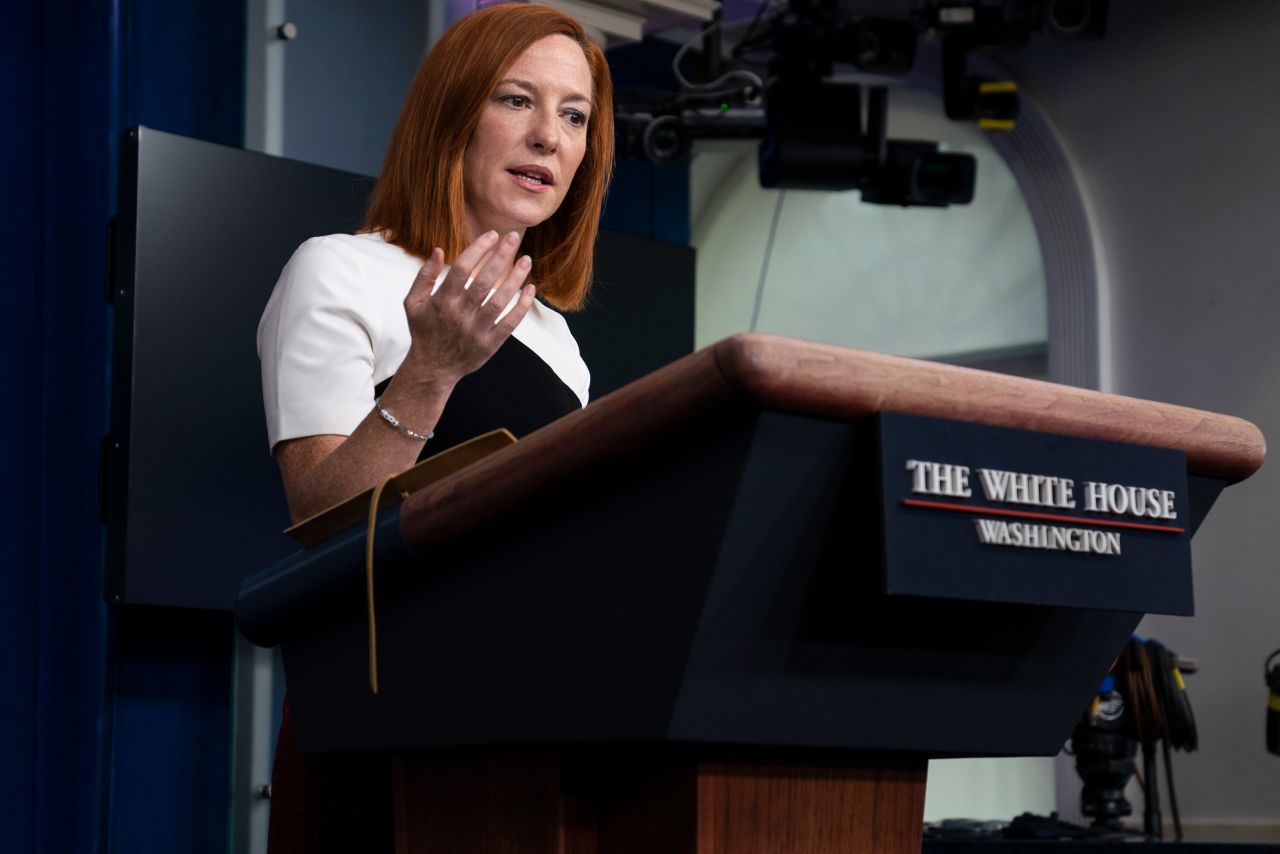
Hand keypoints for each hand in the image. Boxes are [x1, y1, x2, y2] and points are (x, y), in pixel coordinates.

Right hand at [398, 230, 535, 388]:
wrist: (433, 368)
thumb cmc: (424, 330)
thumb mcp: (413, 302)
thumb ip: (424, 276)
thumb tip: (439, 250)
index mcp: (441, 301)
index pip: (462, 269)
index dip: (478, 249)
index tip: (492, 235)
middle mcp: (459, 315)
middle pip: (483, 282)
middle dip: (501, 257)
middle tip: (514, 237)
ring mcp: (476, 331)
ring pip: (499, 301)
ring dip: (515, 279)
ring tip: (527, 260)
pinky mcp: (490, 344)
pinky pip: (509, 323)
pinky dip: (521, 307)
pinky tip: (530, 289)